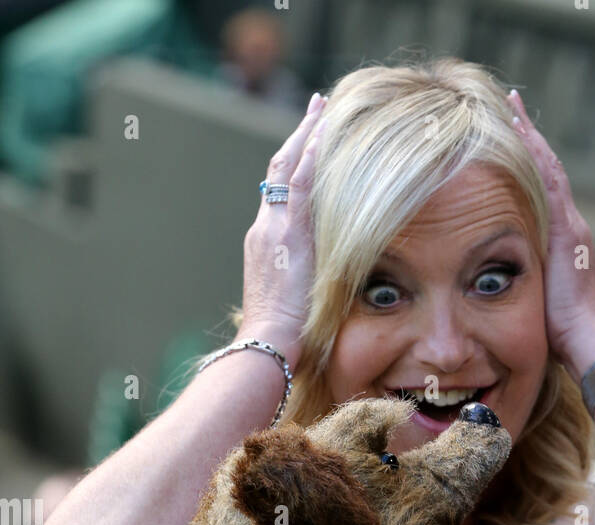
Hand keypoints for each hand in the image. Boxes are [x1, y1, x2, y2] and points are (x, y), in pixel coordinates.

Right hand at [238, 92, 329, 359]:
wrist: (267, 343)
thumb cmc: (282, 338)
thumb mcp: (292, 302)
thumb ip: (303, 283)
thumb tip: (323, 286)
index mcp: (265, 244)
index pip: (279, 194)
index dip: (294, 165)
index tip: (309, 142)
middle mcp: (265, 229)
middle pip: (280, 171)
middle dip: (300, 137)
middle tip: (318, 107)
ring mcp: (273, 229)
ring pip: (289, 169)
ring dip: (307, 135)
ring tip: (324, 106)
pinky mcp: (287, 234)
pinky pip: (301, 185)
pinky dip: (312, 157)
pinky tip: (326, 133)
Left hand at [506, 89, 594, 369]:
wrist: (589, 343)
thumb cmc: (563, 339)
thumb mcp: (538, 306)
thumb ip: (526, 290)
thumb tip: (498, 295)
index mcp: (564, 245)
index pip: (544, 195)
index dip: (529, 166)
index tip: (511, 140)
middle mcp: (572, 228)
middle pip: (548, 172)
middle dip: (529, 139)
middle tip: (511, 105)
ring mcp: (571, 227)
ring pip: (548, 170)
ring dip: (530, 137)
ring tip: (511, 106)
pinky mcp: (567, 231)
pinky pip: (549, 182)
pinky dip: (535, 155)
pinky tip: (520, 132)